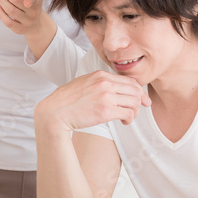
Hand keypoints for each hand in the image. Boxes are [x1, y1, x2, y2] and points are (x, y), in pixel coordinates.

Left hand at [0, 0, 44, 36]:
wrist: (35, 21)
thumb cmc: (30, 1)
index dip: (30, 0)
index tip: (26, 2)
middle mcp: (34, 12)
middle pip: (15, 0)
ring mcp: (27, 22)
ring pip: (10, 10)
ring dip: (1, 1)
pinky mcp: (20, 30)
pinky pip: (7, 22)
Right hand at [35, 71, 150, 131]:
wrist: (55, 112)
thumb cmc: (68, 100)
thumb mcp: (85, 82)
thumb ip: (100, 82)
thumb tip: (115, 88)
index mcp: (101, 75)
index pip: (129, 80)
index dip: (139, 90)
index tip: (142, 99)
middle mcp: (105, 84)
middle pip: (135, 90)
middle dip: (140, 101)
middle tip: (137, 110)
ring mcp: (106, 97)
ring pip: (134, 102)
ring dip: (134, 111)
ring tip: (127, 117)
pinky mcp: (105, 111)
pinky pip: (128, 113)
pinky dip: (129, 119)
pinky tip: (123, 122)